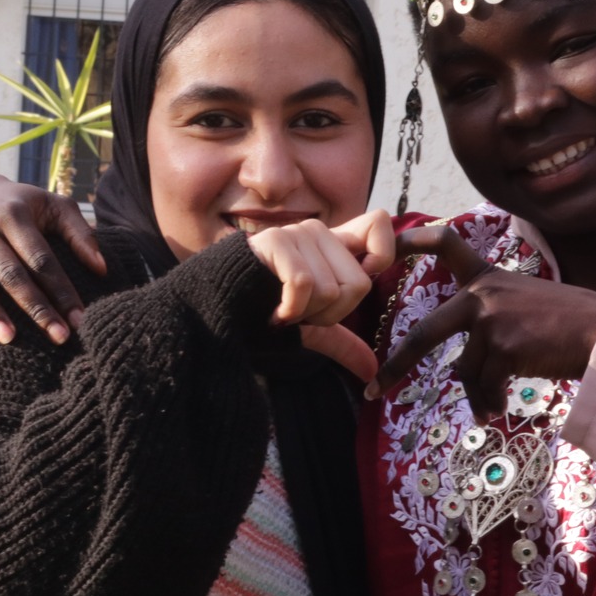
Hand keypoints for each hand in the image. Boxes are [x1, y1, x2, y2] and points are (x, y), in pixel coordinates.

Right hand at [0, 177, 104, 346]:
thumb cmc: (23, 206)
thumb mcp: (54, 206)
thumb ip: (81, 233)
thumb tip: (103, 270)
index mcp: (12, 214)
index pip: (41, 258)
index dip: (62, 289)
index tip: (81, 319)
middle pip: (9, 272)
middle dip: (36, 307)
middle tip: (59, 337)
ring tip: (9, 340)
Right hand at [249, 212, 393, 381]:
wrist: (214, 314)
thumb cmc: (260, 316)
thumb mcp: (309, 328)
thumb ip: (343, 342)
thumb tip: (372, 371)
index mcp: (331, 245)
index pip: (378, 223)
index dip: (381, 254)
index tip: (359, 279)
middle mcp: (318, 232)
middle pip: (359, 283)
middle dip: (332, 314)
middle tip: (301, 312)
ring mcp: (296, 233)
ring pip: (332, 290)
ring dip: (307, 314)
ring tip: (282, 309)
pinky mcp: (275, 240)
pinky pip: (305, 285)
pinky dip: (291, 310)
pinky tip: (272, 312)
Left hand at [368, 226, 595, 419]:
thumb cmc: (577, 323)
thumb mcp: (531, 304)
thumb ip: (499, 316)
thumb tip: (478, 362)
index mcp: (490, 278)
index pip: (446, 245)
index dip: (412, 241)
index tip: (386, 243)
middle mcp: (484, 294)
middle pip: (426, 332)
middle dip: (397, 364)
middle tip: (375, 388)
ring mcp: (491, 320)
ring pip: (465, 371)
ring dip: (478, 397)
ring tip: (490, 411)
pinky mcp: (503, 347)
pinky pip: (484, 386)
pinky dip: (490, 403)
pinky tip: (501, 410)